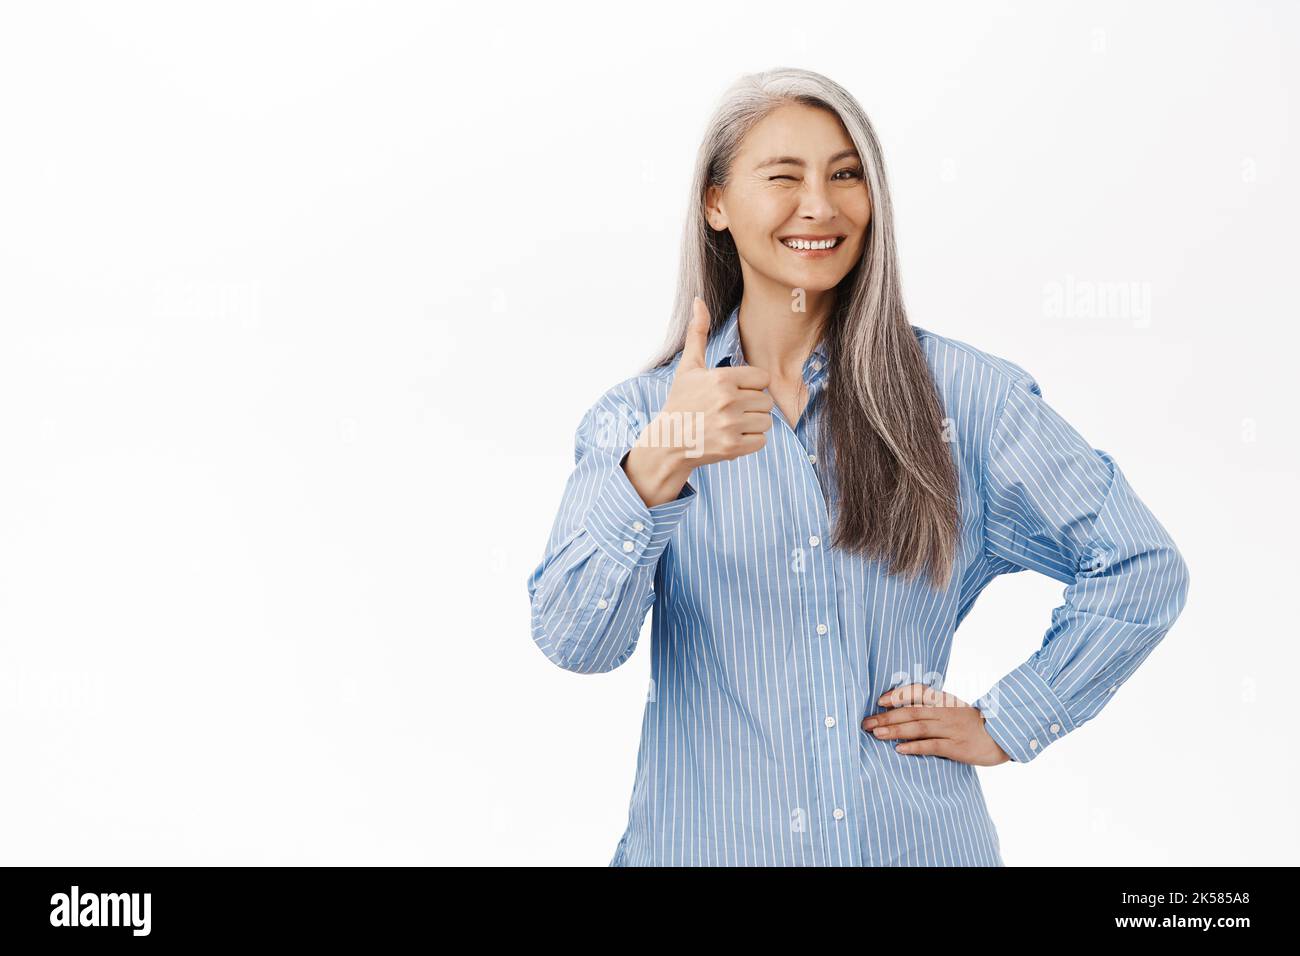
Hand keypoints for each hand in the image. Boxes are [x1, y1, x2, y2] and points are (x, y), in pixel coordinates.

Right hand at [623, 297, 773, 504]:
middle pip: (766, 401)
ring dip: (752, 424)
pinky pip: (762, 441)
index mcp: (722, 378)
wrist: (668, 441)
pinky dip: (750, 442)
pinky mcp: (733, 447)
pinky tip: (731, 437)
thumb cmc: (681, 401)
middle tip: (730, 410)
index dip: (750, 386)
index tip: (732, 392)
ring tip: (731, 424)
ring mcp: (731, 425)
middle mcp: (728, 400)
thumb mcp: (688, 367)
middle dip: (752, 406)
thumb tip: (698, 300)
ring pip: (766, 421)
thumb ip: (698, 333)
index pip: (762, 378)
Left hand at [861, 683, 1010, 766]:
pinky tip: (899, 749)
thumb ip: (931, 707)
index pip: (917, 692)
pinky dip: (914, 747)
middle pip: (910, 712)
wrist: (1001, 736)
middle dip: (886, 717)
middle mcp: (944, 712)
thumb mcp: (952, 708)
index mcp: (943, 701)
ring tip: (876, 734)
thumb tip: (902, 710)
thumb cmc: (971, 723)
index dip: (897, 695)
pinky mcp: (956, 747)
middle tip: (866, 723)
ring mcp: (950, 729)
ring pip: (917, 728)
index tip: (879, 701)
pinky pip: (932, 745)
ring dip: (894, 730)